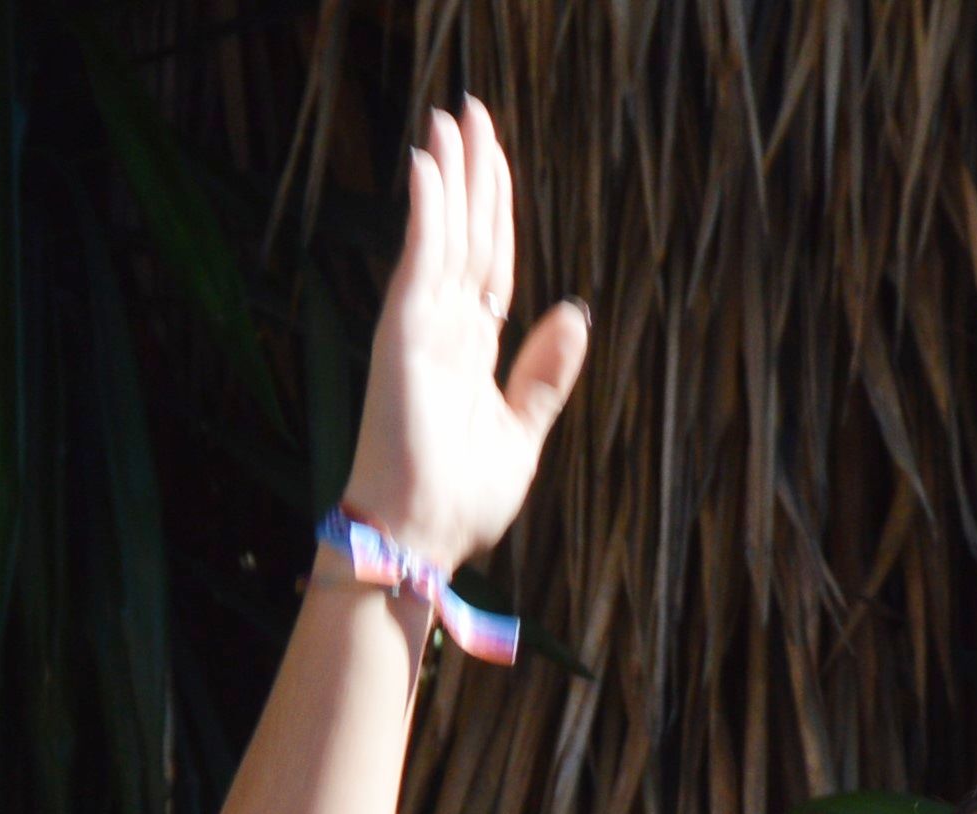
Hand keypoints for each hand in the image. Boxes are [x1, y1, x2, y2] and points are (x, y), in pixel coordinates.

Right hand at [344, 100, 588, 581]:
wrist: (422, 540)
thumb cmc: (463, 500)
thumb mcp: (523, 433)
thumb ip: (544, 374)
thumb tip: (574, 314)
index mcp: (473, 348)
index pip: (490, 261)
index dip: (495, 208)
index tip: (495, 158)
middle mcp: (444, 328)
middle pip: (466, 233)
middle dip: (473, 172)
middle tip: (472, 109)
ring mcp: (420, 328)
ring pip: (444, 234)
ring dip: (449, 174)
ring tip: (453, 119)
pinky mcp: (403, 336)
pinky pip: (419, 261)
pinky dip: (426, 213)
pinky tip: (429, 166)